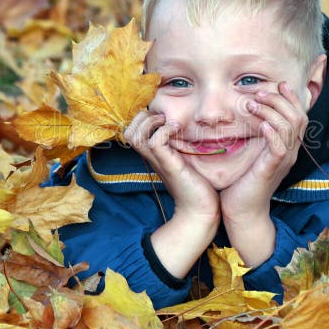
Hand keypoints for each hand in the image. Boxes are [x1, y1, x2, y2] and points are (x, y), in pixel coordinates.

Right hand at [124, 110, 219, 276]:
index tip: (163, 118)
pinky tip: (178, 131)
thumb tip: (186, 128)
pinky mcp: (169, 164)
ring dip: (151, 122)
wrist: (201, 210)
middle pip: (128, 131)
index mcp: (154, 155)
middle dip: (143, 118)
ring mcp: (158, 161)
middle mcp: (152, 157)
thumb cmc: (197, 185)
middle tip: (164, 118)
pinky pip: (155, 141)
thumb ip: (180, 146)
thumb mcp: (185, 160)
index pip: (132, 131)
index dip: (142, 119)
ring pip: (135, 135)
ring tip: (169, 123)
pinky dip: (164, 130)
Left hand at [220, 82, 307, 265]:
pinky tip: (260, 125)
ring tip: (252, 104)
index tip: (278, 84)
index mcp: (286, 146)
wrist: (241, 210)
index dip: (291, 98)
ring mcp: (283, 161)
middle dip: (280, 100)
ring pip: (289, 128)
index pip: (299, 116)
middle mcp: (290, 152)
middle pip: (299, 117)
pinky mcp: (272, 169)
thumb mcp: (251, 152)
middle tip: (259, 92)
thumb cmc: (242, 181)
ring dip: (271, 111)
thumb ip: (255, 134)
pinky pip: (279, 147)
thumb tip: (247, 110)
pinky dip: (272, 133)